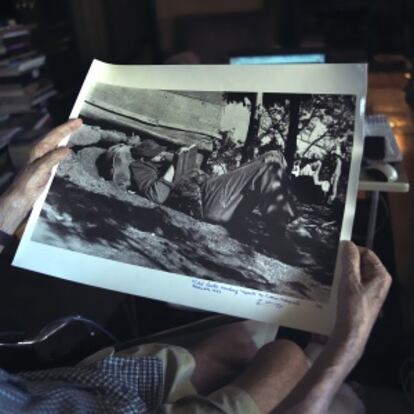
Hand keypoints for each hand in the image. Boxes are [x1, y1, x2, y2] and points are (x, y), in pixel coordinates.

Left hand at [0, 119, 81, 234]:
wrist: (22, 195)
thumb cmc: (28, 183)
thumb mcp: (41, 169)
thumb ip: (53, 158)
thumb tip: (67, 149)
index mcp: (39, 149)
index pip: (55, 134)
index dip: (67, 127)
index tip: (78, 121)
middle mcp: (41, 151)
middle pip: (56, 136)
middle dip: (68, 128)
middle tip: (79, 122)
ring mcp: (44, 158)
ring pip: (57, 142)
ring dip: (66, 136)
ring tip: (75, 131)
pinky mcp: (47, 165)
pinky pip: (58, 152)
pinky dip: (65, 146)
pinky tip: (69, 149)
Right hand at [332, 241, 391, 353]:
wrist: (350, 333)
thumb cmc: (354, 309)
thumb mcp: (349, 280)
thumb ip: (349, 260)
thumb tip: (348, 244)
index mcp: (380, 275)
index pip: (367, 253)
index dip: (352, 252)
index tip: (339, 254)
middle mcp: (378, 281)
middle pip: (360, 262)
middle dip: (346, 264)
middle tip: (337, 269)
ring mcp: (370, 290)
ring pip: (354, 273)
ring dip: (343, 274)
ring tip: (337, 281)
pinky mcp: (362, 297)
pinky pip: (352, 283)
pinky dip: (343, 283)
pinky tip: (336, 289)